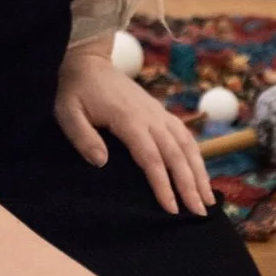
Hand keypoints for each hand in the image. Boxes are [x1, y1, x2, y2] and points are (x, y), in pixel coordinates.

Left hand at [55, 39, 214, 215]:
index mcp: (129, 119)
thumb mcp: (67, 113)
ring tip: (208, 199)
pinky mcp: (160, 112)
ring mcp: (158, 113)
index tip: (172, 208)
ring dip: (199, 172)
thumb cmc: (76, 91)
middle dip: (189, 185)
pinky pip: (185, 135)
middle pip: (175, 154)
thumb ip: (82, 137)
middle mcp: (150, 116)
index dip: (163, 184)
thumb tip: (101, 162)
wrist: (89, 62)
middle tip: (199, 213)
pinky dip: (196, 155)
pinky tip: (201, 173)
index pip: (151, 157)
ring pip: (186, 144)